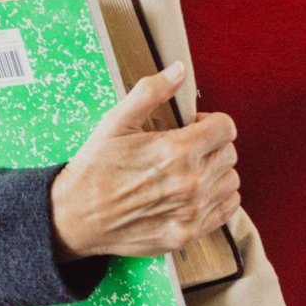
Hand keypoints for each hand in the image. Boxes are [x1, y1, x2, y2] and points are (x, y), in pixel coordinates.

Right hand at [48, 60, 241, 259]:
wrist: (74, 217)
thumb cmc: (94, 168)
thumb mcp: (116, 122)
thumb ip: (151, 92)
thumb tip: (179, 70)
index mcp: (176, 151)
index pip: (226, 128)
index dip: (211, 121)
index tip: (194, 125)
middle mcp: (190, 183)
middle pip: (229, 153)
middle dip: (213, 144)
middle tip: (188, 147)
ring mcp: (190, 212)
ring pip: (231, 181)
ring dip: (217, 171)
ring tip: (192, 170)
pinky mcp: (187, 234)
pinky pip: (227, 210)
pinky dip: (219, 198)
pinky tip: (198, 192)